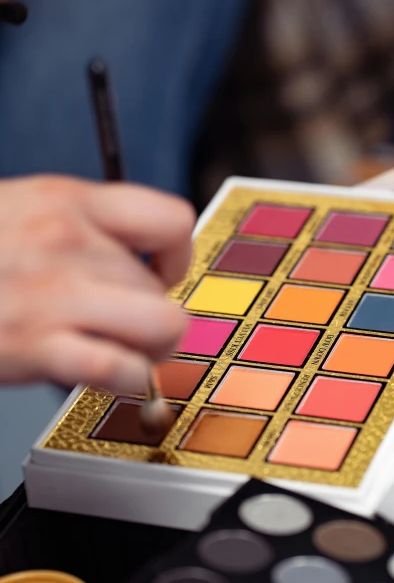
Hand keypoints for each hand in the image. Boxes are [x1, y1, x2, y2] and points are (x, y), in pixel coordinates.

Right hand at [0, 175, 194, 393]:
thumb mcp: (26, 212)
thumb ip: (88, 228)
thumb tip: (145, 261)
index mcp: (67, 201)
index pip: (172, 219)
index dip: (178, 256)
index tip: (161, 274)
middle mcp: (66, 241)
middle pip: (165, 290)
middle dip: (155, 317)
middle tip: (126, 327)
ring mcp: (52, 294)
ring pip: (161, 327)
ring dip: (150, 351)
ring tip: (124, 351)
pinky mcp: (34, 345)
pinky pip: (119, 368)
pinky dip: (125, 381)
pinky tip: (109, 376)